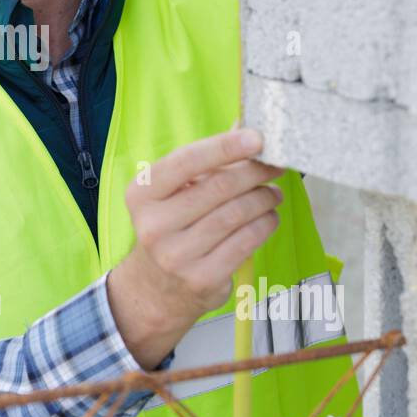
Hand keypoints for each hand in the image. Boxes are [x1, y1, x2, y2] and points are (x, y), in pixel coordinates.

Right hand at [106, 127, 282, 369]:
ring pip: (236, 214)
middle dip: (254, 172)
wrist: (155, 288)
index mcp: (142, 193)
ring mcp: (177, 255)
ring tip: (273, 193)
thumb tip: (244, 127)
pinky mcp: (202, 278)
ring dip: (264, 198)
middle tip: (275, 166)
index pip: (187, 161)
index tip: (257, 138)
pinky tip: (268, 217)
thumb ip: (207, 161)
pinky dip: (265, 224)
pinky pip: (245, 242)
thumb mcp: (174, 192)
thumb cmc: (171, 227)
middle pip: (218, 187)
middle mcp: (154, 224)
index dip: (225, 146)